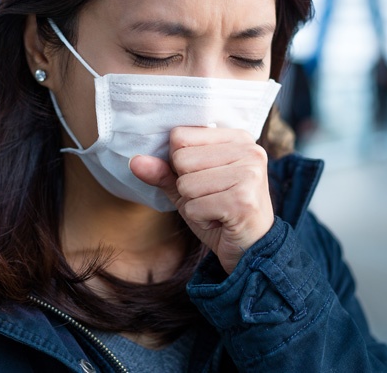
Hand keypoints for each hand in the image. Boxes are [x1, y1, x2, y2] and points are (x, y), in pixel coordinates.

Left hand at [130, 126, 273, 273]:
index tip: (206, 178)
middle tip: (214, 198)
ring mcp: (249, 174)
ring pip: (186, 184)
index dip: (180, 163)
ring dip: (194, 205)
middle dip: (187, 187)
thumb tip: (134, 161)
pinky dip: (201, 220)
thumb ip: (164, 172)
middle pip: (181, 158)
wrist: (252, 250)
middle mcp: (249, 150)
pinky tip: (221, 221)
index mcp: (238, 137)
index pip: (180, 136)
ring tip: (217, 209)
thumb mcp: (189, 189)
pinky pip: (194, 207)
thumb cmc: (221, 213)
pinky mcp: (243, 200)